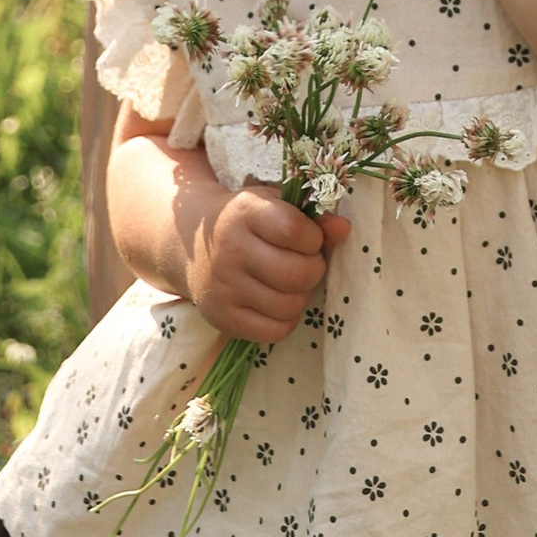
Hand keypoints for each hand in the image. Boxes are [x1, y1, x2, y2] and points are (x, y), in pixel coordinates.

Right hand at [173, 174, 350, 348]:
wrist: (193, 245)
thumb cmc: (246, 221)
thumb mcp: (274, 205)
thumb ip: (311, 216)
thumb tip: (344, 229)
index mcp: (246, 213)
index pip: (294, 230)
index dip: (314, 237)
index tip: (311, 238)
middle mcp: (231, 250)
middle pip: (296, 273)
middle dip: (314, 269)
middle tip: (309, 263)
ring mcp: (225, 287)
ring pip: (288, 306)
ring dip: (303, 296)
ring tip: (295, 283)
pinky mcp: (223, 318)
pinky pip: (274, 331)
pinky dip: (288, 320)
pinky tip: (281, 303)